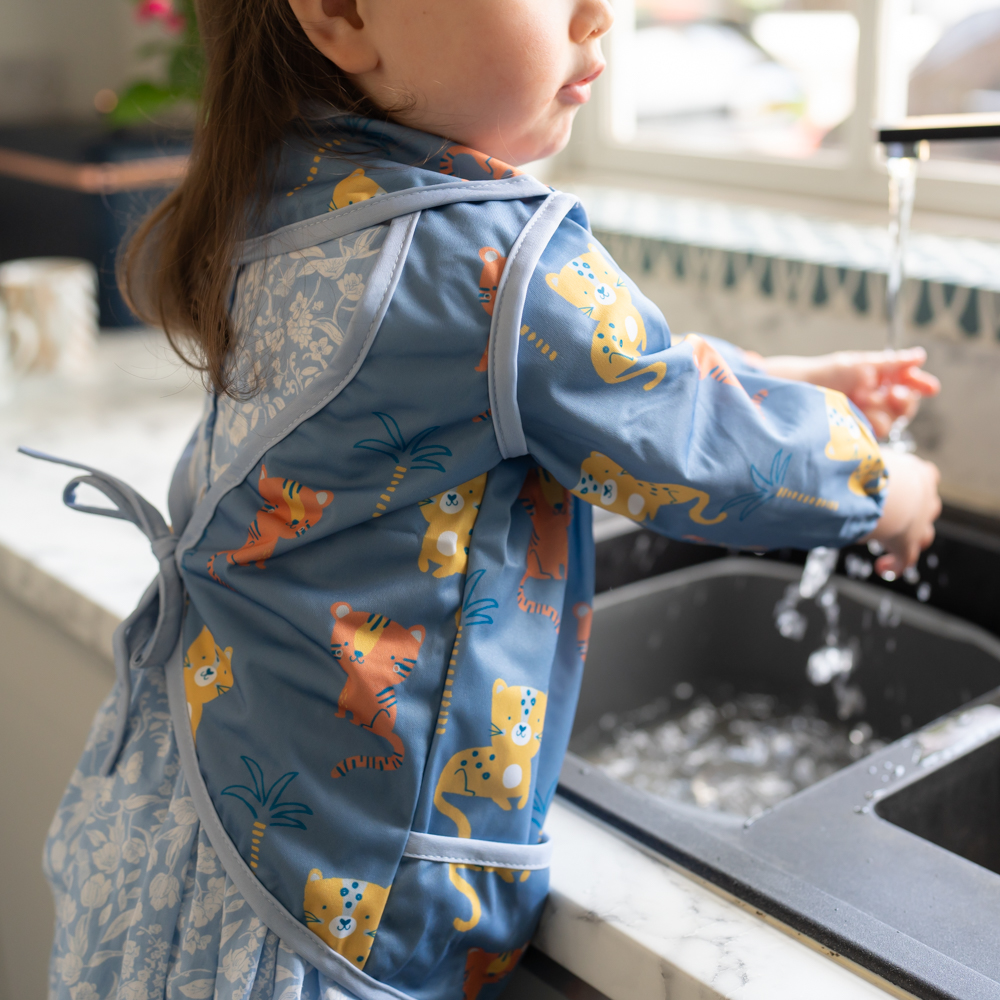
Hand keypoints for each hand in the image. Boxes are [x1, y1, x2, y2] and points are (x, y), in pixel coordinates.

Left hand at [758, 348, 939, 438]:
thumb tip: (919, 356)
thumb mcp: (858, 364)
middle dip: (904, 399)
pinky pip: (875, 433)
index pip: (909, 383)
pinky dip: (870, 422)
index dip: (921, 385)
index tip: (930, 387)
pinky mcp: (857, 434)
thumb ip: (890, 362)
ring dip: (882, 410)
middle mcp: (875, 400)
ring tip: (863, 399)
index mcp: (879, 380)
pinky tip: (858, 414)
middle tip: (895, 393)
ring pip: (893, 420)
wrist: (798, 392)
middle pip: (906, 406)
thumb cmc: (825, 375)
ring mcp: (866, 418)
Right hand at [866, 451, 940, 576]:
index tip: (896, 487)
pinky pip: (905, 559)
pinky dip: (895, 563)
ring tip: (890, 539)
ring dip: (908, 536)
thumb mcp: (866, 449)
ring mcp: (920, 522)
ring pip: (923, 533)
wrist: (877, 491)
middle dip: (913, 511)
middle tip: (892, 513)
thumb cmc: (869, 468)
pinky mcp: (907, 543)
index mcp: (917, 471)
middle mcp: (925, 497)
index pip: (923, 476)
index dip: (911, 483)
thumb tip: (836, 435)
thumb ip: (855, 447)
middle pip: (927, 506)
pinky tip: (882, 567)